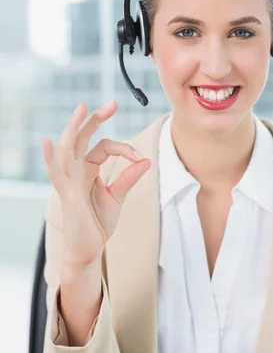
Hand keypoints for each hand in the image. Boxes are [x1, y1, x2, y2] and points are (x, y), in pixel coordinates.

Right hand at [42, 100, 150, 266]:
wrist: (90, 249)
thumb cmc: (98, 223)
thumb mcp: (117, 196)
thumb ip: (129, 178)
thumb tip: (145, 161)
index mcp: (88, 169)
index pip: (105, 146)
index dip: (125, 149)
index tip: (141, 158)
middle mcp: (76, 170)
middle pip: (82, 137)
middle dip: (95, 119)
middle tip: (113, 103)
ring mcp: (69, 180)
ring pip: (68, 148)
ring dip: (74, 128)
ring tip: (82, 108)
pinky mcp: (66, 194)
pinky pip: (55, 173)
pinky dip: (50, 158)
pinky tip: (47, 142)